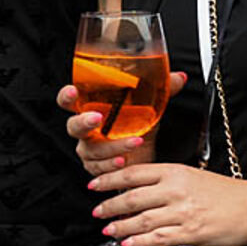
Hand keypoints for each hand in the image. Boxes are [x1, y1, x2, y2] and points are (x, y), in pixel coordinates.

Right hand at [58, 71, 185, 175]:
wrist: (146, 152)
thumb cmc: (140, 124)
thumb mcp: (151, 104)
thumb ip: (162, 89)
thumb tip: (179, 77)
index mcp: (91, 108)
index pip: (69, 101)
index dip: (67, 96)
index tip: (73, 91)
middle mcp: (86, 130)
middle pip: (73, 126)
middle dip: (83, 122)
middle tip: (97, 118)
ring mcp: (89, 149)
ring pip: (91, 149)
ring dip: (112, 146)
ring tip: (134, 142)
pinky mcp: (97, 167)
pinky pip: (98, 168)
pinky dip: (111, 164)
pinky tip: (124, 160)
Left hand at [89, 161, 246, 245]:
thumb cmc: (226, 192)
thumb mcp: (193, 176)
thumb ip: (167, 182)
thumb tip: (140, 193)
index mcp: (175, 172)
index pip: (133, 174)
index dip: (109, 180)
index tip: (95, 185)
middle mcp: (176, 190)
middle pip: (132, 197)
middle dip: (109, 206)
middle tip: (97, 211)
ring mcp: (182, 212)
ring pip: (141, 220)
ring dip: (120, 227)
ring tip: (108, 230)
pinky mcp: (191, 233)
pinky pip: (158, 238)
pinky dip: (139, 242)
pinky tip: (128, 245)